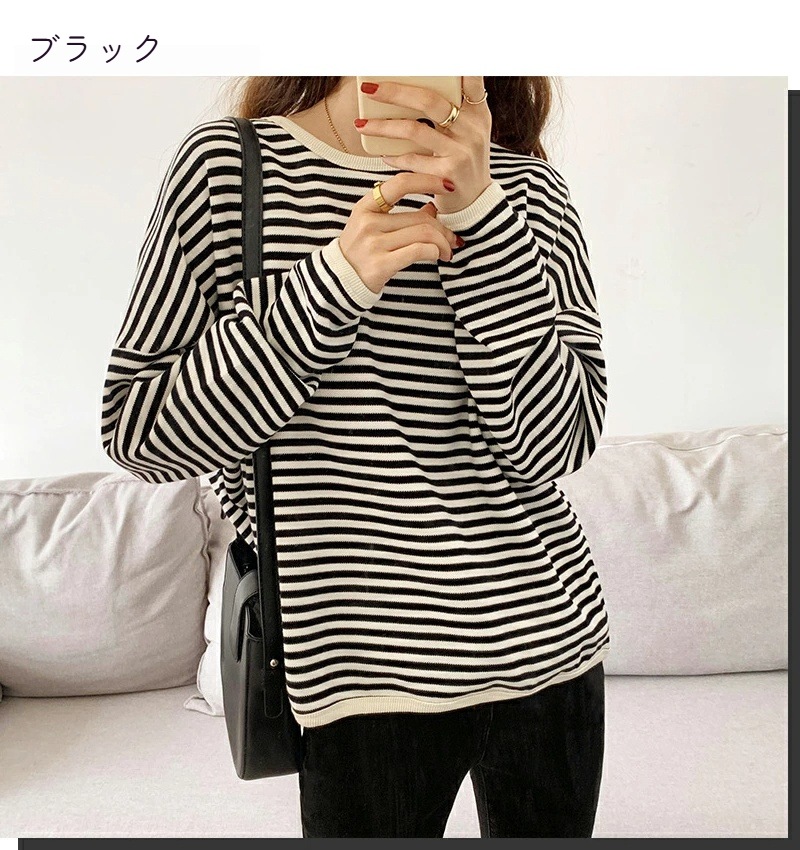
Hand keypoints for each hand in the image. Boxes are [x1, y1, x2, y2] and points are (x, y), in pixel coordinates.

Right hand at [338, 172, 461, 293]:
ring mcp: (373, 244)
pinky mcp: (381, 265)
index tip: (447, 186)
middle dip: (444, 229)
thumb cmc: (360, 253)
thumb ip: (400, 216)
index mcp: (365, 207)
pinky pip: (419, 251)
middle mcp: (368, 223)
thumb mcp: (372, 227)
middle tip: (452, 239)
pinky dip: (434, 252)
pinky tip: (437, 257)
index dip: (427, 181)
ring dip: (442, 243)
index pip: (400, 184)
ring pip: (423, 234)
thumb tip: (432, 207)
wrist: (339, 282)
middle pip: (420, 218)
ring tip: (446, 251)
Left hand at [355, 77, 492, 214]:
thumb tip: (410, 87)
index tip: (428, 55)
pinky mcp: (448, 174)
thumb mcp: (468, 132)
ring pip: (414, 130)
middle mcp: (473, 129)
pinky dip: (395, 157)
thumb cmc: (463, 161)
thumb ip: (453, 109)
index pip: (472, 79)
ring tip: (361, 124)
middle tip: (368, 88)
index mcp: (477, 113)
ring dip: (383, 127)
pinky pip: (412, 160)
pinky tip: (383, 154)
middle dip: (394, 92)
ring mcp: (461, 152)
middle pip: (429, 100)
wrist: (475, 203)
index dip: (458, 64)